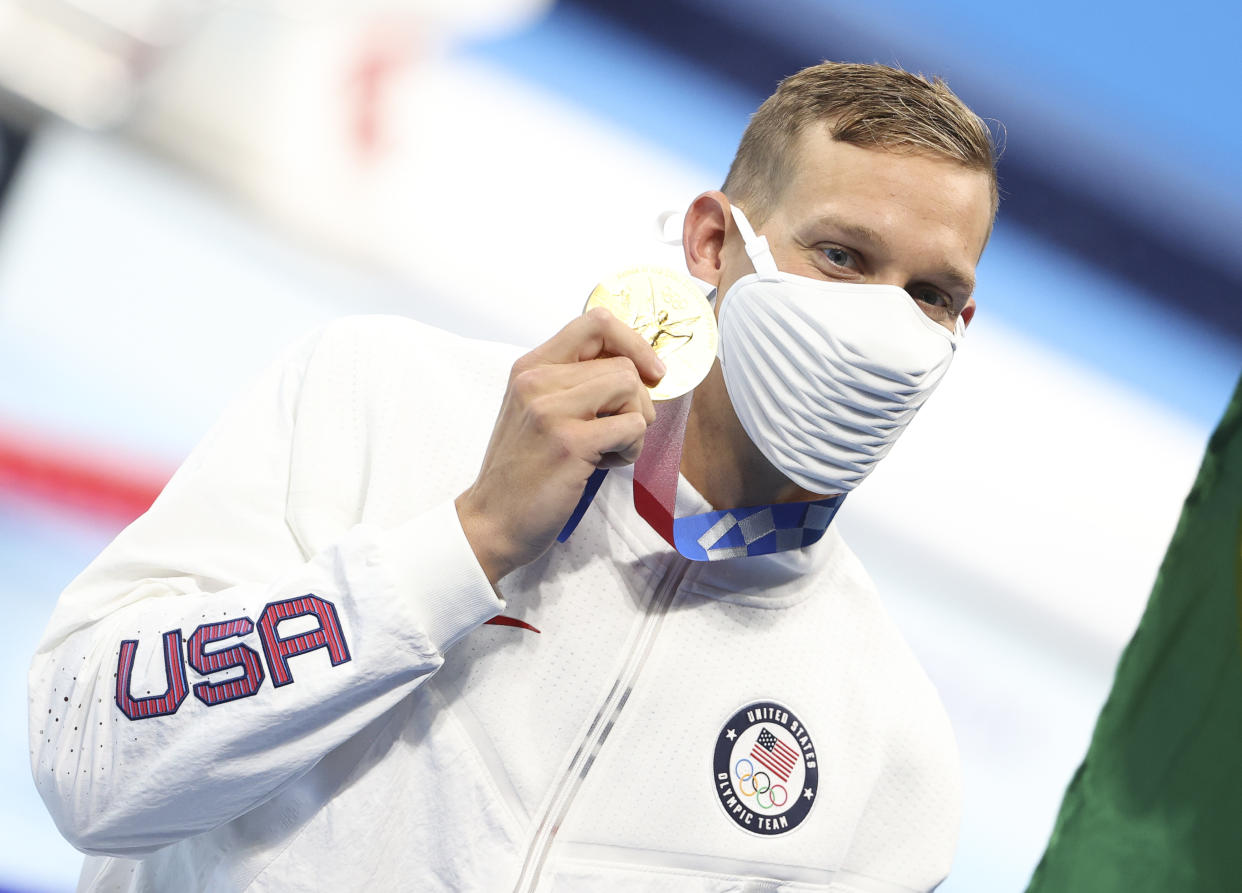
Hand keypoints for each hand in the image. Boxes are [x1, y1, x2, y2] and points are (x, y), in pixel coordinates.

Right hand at [456, 308, 665, 583]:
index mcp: (530, 367)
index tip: (650, 371)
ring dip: (636, 424)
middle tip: (615, 433)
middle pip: (623, 364)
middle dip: (637, 402)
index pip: (595, 322)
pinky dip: (631, 449)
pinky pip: (633, 427)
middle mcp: (537, 381)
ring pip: (631, 389)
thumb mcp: (537, 411)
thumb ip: (575, 384)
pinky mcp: (569, 442)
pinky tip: (603, 465)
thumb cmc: (524, 470)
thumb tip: (638, 366)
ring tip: (608, 449)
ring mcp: (551, 411)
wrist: (492, 521)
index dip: (633, 342)